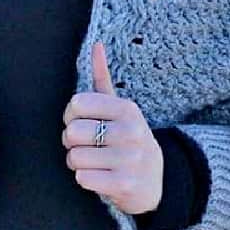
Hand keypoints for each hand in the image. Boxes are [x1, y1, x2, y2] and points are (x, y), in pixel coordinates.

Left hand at [61, 42, 162, 216]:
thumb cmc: (128, 140)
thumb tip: (96, 44)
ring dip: (77, 163)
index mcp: (127, 109)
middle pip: (72, 132)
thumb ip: (102, 78)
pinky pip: (82, 178)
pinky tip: (100, 177)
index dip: (71, 116)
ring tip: (95, 162)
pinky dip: (85, 179)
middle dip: (72, 142)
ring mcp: (129, 159)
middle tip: (89, 146)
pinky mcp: (124, 184)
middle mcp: (131, 132)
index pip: (76, 103)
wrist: (157, 181)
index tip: (83, 123)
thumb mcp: (120, 109)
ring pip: (74, 157)